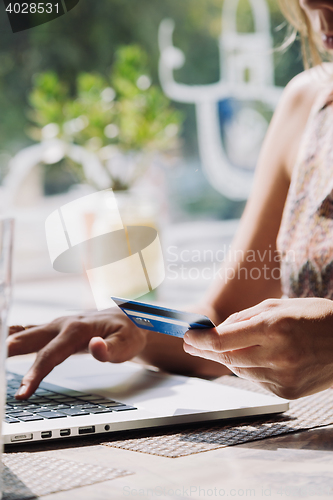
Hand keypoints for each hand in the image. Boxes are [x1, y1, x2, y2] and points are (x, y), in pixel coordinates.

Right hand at [7, 309, 146, 398]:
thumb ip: (113, 348)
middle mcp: (62, 324)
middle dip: (6, 352)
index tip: (22, 392)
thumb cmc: (128, 332)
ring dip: (5, 344)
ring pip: (23, 334)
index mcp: (77, 329)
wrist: (128, 318)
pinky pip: (28, 331)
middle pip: (27, 340)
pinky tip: (2, 342)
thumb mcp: (128, 343)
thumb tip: (96, 347)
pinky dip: (11, 337)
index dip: (34, 374)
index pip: (50, 355)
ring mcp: (56, 325)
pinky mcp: (54, 329)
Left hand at [184, 298, 332, 398]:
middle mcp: (277, 355)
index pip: (223, 340)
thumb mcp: (279, 306)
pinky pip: (256, 380)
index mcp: (274, 327)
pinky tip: (255, 357)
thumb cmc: (314, 317)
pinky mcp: (287, 391)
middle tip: (191, 344)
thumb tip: (217, 330)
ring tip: (223, 347)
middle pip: (227, 358)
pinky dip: (249, 368)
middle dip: (205, 350)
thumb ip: (244, 318)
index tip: (187, 336)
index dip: (200, 340)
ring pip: (239, 370)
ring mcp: (283, 376)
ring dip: (228, 358)